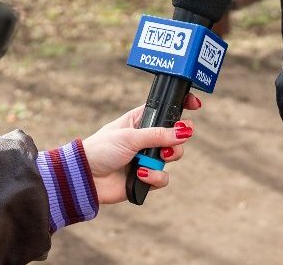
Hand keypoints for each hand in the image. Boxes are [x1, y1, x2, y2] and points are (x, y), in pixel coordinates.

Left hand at [81, 93, 200, 203]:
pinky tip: (140, 174)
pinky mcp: (147, 178)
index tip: (195, 105)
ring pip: (174, 156)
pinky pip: (163, 178)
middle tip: (175, 140)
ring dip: (165, 159)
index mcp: (141, 120)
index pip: (167, 109)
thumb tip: (184, 132)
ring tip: (152, 159)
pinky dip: (154, 177)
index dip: (182, 106)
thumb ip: (158, 134)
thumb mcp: (130, 137)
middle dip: (178, 138)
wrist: (86, 177)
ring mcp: (148, 158)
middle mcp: (147, 138)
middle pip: (176, 135)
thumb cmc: (102, 149)